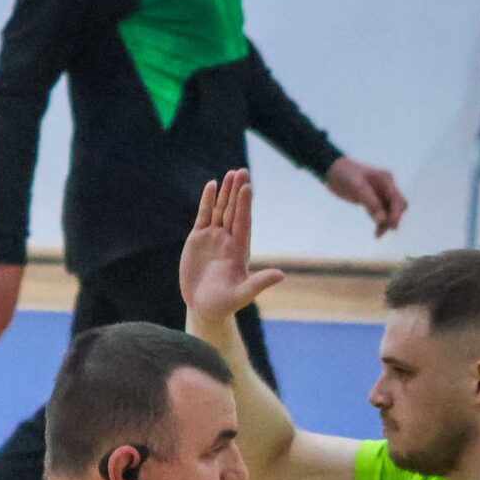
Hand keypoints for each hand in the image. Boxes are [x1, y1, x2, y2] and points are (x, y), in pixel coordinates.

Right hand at [180, 170, 287, 325]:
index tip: (247, 188)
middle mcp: (228, 239)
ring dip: (225, 192)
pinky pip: (204, 216)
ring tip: (230, 174)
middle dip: (237, 192)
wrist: (204, 307)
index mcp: (239, 249)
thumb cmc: (224, 304)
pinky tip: (211, 186)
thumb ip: (259, 283)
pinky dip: (207, 201)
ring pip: (220, 210)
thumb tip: (281, 275)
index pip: (243, 222)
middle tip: (241, 171)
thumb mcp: (242, 295)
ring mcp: (213, 237)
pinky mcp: (198, 239)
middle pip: (234, 211)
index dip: (244, 205)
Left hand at [324, 156, 406, 236]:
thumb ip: (371, 202)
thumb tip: (382, 219)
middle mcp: (386, 187)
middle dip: (393, 218)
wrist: (332, 170)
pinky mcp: (371, 199)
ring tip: (377, 235)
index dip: (396, 213)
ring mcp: (379, 193)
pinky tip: (376, 232)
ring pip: (389, 210)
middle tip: (382, 231)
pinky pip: (380, 212)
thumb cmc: (345, 175)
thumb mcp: (357, 187)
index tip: (391, 226)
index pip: (397, 200)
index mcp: (386, 180)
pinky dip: (380, 221)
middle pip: (397, 206)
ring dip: (386, 222)